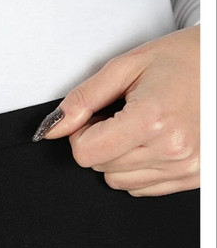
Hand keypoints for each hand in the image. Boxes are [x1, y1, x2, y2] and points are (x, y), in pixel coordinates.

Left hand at [33, 25, 199, 195]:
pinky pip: (143, 188)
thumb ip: (83, 99)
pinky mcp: (195, 177)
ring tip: (143, 125)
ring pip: (119, 181)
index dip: (81, 132)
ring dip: (119, 156)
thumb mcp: (127, 66)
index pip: (85, 152)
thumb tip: (52, 127)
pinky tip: (156, 141)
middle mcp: (171, 149)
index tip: (97, 115)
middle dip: (101, 140)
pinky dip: (140, 168)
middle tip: (124, 113)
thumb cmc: (187, 59)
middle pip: (100, 167)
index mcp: (152, 119)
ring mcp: (186, 167)